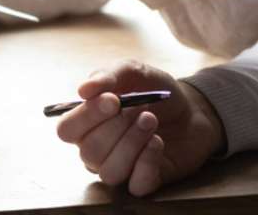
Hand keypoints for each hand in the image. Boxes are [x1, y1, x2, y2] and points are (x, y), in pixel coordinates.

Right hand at [55, 61, 223, 196]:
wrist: (191, 106)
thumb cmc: (153, 89)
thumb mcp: (133, 72)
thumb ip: (108, 76)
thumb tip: (83, 89)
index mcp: (87, 122)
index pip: (66, 130)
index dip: (86, 117)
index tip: (114, 101)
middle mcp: (98, 149)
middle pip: (89, 152)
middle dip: (116, 128)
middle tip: (140, 110)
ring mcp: (120, 168)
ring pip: (110, 172)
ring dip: (132, 143)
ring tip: (152, 121)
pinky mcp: (143, 181)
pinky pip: (135, 185)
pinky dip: (147, 162)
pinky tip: (158, 142)